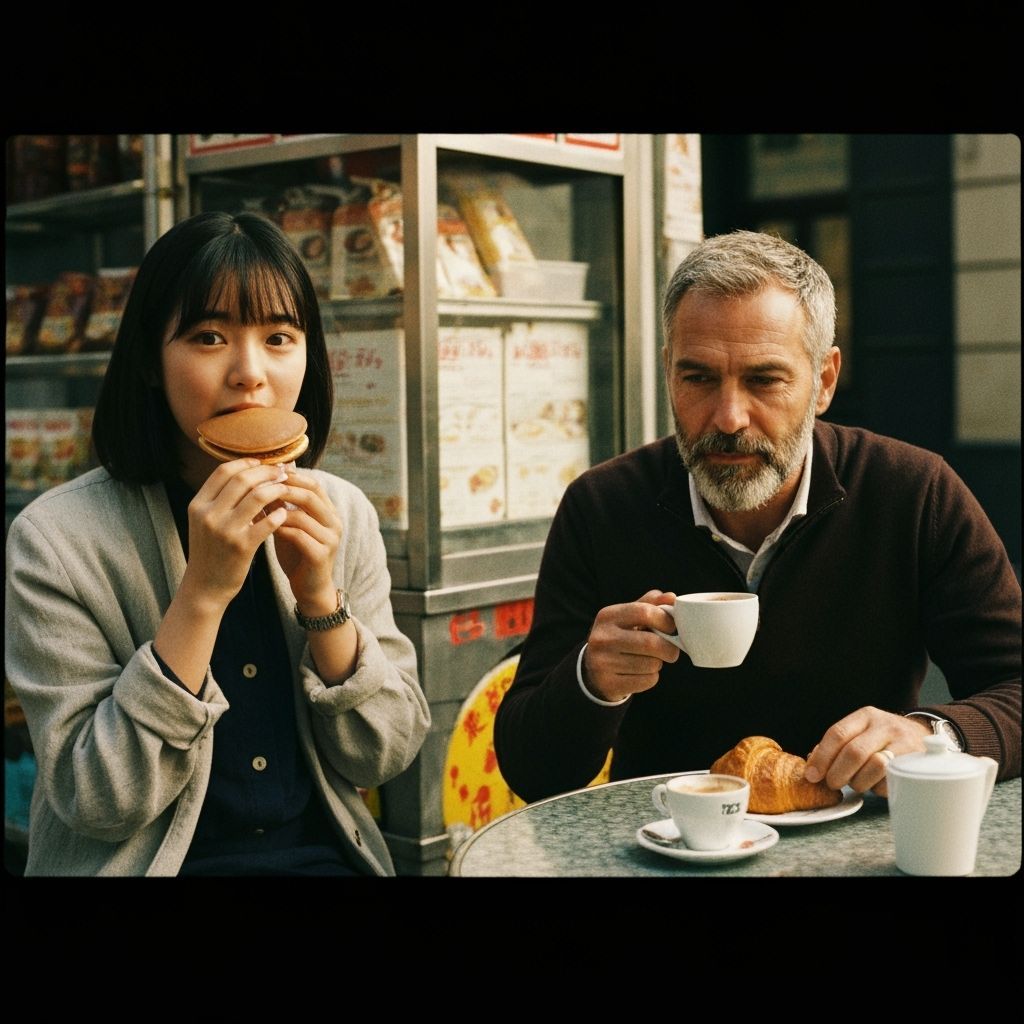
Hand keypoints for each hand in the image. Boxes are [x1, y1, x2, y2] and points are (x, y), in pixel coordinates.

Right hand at [181, 459, 290, 609]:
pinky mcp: (241, 546)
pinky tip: (284, 513)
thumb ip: (220, 499)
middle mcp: (208, 514)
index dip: (246, 463)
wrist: (205, 586)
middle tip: (283, 472)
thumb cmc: (210, 551)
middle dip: (266, 472)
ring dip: (276, 489)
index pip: (224, 471)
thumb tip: (247, 472)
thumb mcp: (205, 521)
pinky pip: (266, 523)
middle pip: (242, 479)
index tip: (263, 463)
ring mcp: (224, 530)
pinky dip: (278, 514)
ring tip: (287, 489)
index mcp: (198, 504)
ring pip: (257, 497)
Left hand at [270, 469, 342, 612]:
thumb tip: (263, 480)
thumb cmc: (297, 553)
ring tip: (258, 508)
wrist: (309, 588)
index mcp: (329, 512)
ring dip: (278, 510)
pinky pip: (299, 536)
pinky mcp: (321, 555)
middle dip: (283, 489)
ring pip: (303, 514)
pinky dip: (280, 529)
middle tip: (260, 487)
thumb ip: (283, 506)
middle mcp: (334, 522)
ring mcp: (330, 538)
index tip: (267, 475)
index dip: (292, 477)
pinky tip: (264, 528)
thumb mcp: (290, 525)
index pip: (313, 485)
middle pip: (310, 495)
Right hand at [582, 590, 679, 701]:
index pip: (644, 612)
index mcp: (607, 616)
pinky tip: (639, 673)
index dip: (665, 620)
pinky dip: (651, 678)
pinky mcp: (609, 683)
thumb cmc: (620, 638)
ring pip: (651, 664)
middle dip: (669, 648)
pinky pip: (647, 680)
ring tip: (647, 660)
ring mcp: (603, 662)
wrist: (593, 670)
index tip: (671, 628)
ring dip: (658, 664)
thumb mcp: (629, 617)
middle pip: (651, 642)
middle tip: (671, 651)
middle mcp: (602, 637)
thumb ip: (650, 604)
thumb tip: (671, 597)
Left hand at [803, 706, 931, 796]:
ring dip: (859, 782)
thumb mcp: (861, 732)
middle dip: (837, 774)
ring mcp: (903, 742)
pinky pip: (891, 780)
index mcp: (865, 716)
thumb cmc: (883, 739)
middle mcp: (884, 726)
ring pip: (874, 766)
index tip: (812, 775)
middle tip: (833, 784)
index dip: (822, 757)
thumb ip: (837, 746)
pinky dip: (878, 788)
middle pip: (854, 752)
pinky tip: (877, 784)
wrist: (923, 736)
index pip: (837, 733)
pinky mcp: (916, 762)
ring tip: (857, 784)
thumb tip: (813, 765)